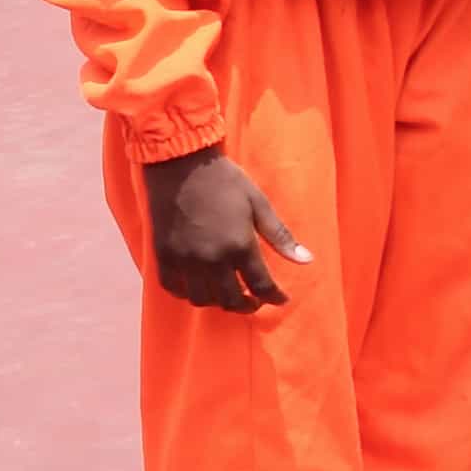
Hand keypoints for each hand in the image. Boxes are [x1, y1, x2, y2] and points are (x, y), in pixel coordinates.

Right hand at [142, 149, 307, 311]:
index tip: (281, 299)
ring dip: (217, 302)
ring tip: (228, 294)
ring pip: (201, 299)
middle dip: (246, 305)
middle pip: (230, 299)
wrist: (182, 165)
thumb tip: (307, 260)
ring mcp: (184, 260)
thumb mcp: (259, 205)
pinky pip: (173, 287)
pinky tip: (199, 287)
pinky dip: (187, 293)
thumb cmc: (226, 182)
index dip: (274, 297)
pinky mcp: (163, 255)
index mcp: (240, 246)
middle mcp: (211, 259)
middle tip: (255, 301)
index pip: (261, 285)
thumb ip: (281, 237)